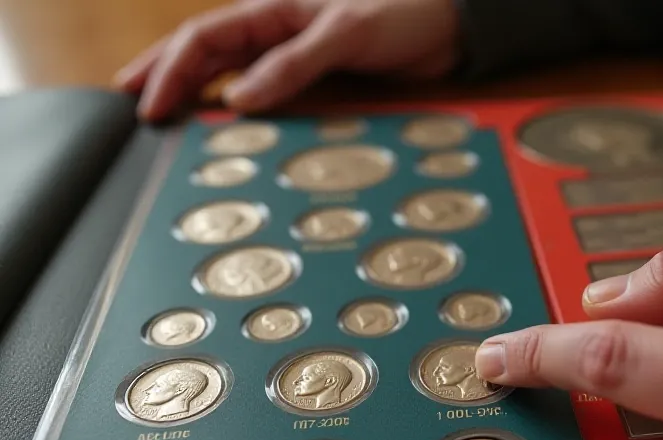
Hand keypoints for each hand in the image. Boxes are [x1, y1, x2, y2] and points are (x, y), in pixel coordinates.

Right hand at [115, 0, 459, 119]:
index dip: (171, 71)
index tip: (149, 107)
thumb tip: (238, 98)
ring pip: (229, 72)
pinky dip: (239, 107)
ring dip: (197, 92)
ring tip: (168, 118)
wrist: (449, 27)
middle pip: (204, 52)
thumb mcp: (345, 33)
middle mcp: (274, 30)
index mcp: (271, 8)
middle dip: (165, 76)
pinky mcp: (314, 77)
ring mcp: (291, 54)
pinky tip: (229, 125)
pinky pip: (265, 92)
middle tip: (134, 109)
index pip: (204, 37)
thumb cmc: (400, 13)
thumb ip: (293, 64)